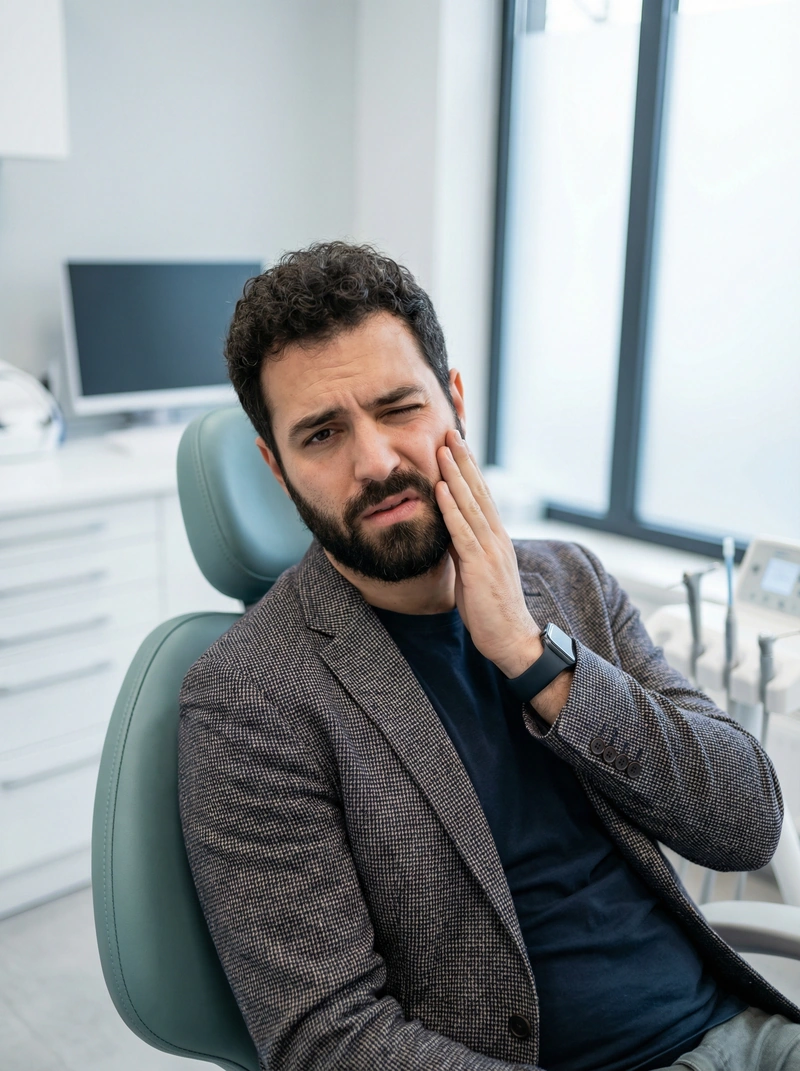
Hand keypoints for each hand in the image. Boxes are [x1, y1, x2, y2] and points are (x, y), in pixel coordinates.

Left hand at [434, 428, 542, 678]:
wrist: (512, 639)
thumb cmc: (491, 609)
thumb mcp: (475, 570)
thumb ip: (464, 547)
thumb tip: (447, 528)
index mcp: (496, 538)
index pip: (482, 494)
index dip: (469, 467)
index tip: (456, 442)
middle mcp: (496, 537)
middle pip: (479, 489)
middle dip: (464, 458)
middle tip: (450, 429)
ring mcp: (490, 550)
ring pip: (471, 504)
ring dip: (456, 474)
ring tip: (443, 447)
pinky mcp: (480, 566)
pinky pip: (462, 531)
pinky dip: (451, 508)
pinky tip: (441, 488)